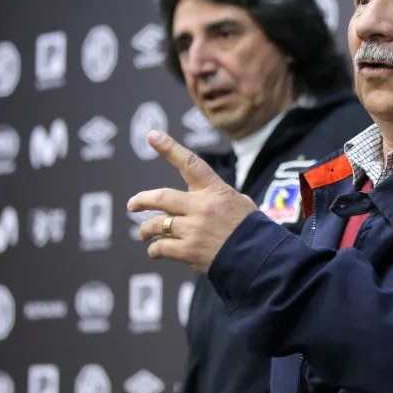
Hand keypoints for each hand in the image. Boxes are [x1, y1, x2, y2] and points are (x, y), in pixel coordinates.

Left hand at [127, 130, 259, 273]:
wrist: (260, 257)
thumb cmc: (251, 229)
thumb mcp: (239, 203)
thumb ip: (218, 197)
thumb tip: (203, 198)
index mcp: (215, 190)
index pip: (190, 163)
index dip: (170, 148)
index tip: (152, 135)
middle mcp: (202, 206)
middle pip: (161, 197)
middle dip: (142, 200)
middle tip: (132, 205)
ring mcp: (194, 228)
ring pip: (157, 224)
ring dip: (146, 229)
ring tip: (143, 234)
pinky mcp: (189, 251)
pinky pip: (161, 247)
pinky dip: (155, 250)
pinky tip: (155, 251)